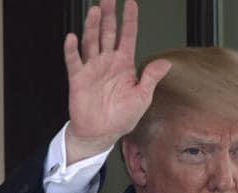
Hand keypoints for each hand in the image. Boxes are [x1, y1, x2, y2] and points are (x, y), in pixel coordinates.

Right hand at [63, 0, 170, 163]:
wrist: (101, 134)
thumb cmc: (121, 117)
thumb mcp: (142, 98)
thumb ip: (151, 78)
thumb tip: (165, 63)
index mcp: (124, 65)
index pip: (127, 37)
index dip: (129, 20)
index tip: (131, 3)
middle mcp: (107, 63)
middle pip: (107, 33)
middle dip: (108, 15)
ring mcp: (92, 69)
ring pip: (91, 42)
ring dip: (92, 27)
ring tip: (94, 12)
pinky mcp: (78, 79)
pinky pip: (74, 61)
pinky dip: (72, 50)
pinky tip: (72, 38)